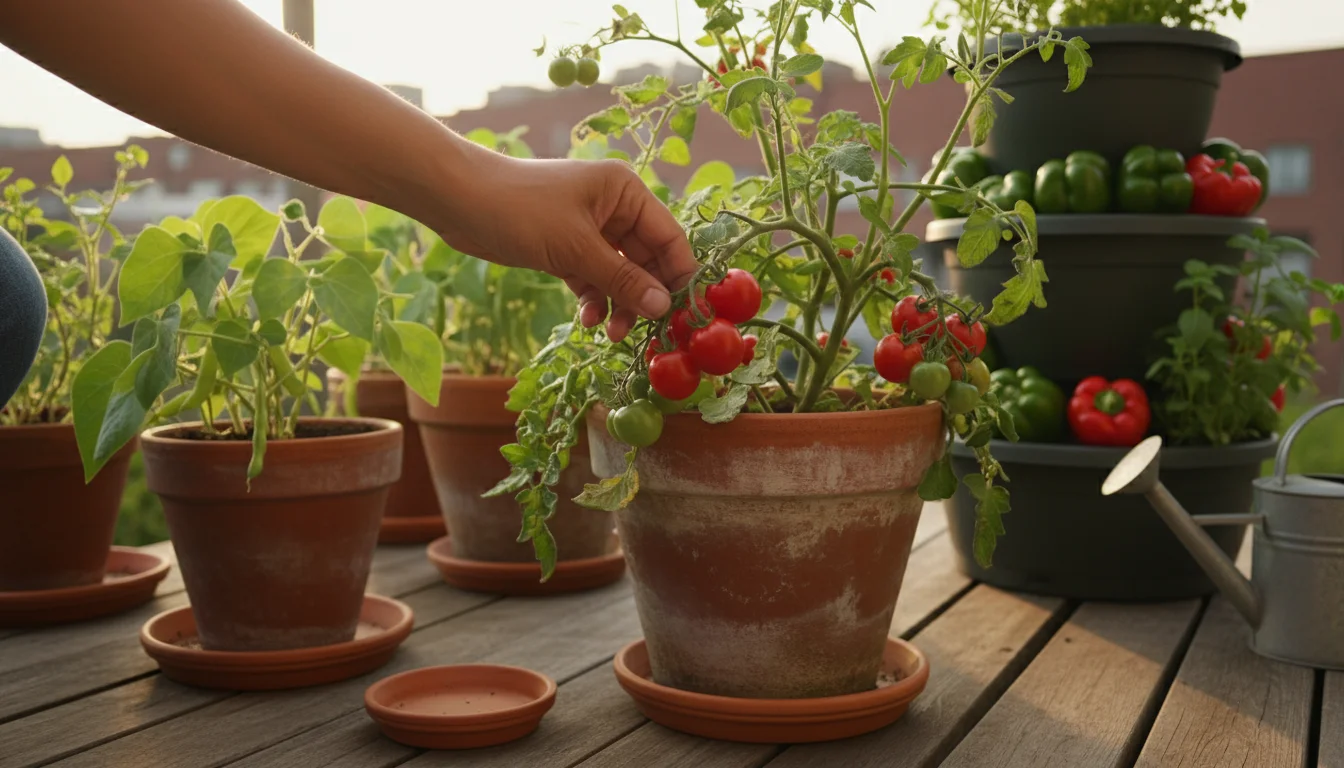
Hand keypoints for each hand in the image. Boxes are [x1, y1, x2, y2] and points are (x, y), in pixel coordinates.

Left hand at [437, 152, 696, 340]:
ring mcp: (590, 229)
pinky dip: (593, 299)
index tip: (682, 315)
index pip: (669, 238)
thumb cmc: (521, 210)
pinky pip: (592, 278)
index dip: (678, 276)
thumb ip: (622, 279)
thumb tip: (663, 307)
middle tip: (641, 332)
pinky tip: (586, 319)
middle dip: (643, 296)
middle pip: (646, 260)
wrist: (458, 200)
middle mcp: (614, 208)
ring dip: (618, 303)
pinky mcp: (566, 248)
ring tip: (611, 333)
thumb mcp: (576, 248)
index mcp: (626, 192)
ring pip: (619, 274)